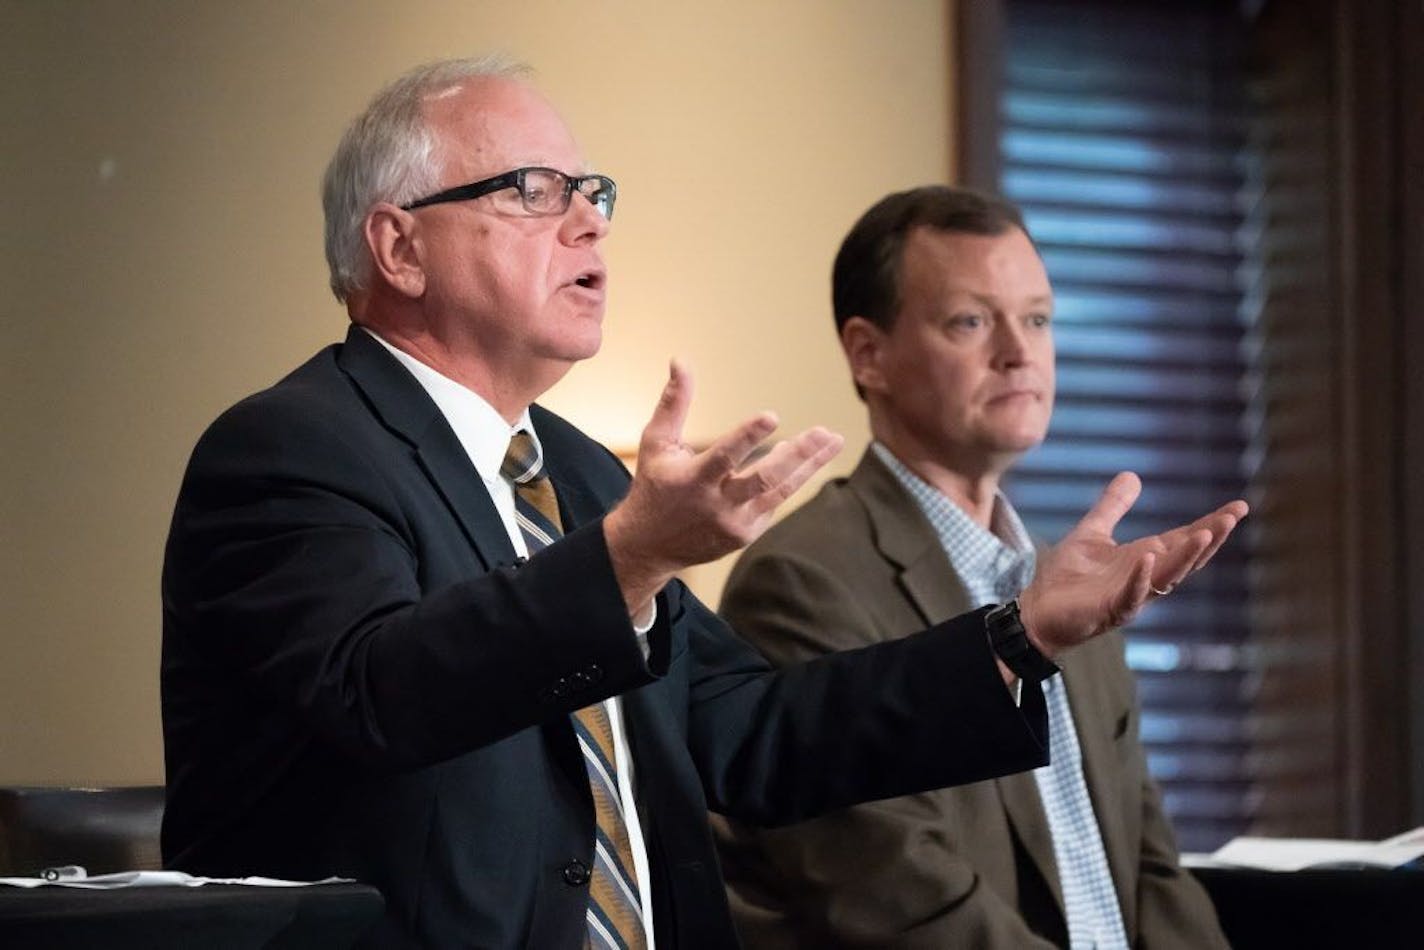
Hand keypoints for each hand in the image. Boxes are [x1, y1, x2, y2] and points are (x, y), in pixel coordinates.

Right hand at [603, 360, 843, 612]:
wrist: (650, 546)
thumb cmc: (655, 485)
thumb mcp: (656, 443)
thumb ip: (673, 403)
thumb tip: (680, 360)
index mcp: (693, 480)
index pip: (724, 456)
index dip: (748, 436)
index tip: (772, 415)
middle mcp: (717, 505)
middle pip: (765, 479)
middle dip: (798, 455)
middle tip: (824, 432)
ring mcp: (735, 523)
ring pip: (780, 491)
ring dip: (809, 465)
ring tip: (833, 440)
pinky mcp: (746, 534)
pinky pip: (775, 502)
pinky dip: (791, 479)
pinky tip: (804, 459)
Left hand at [1017, 472, 1247, 657]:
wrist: (1037, 611)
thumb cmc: (1068, 577)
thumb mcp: (1092, 532)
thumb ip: (1113, 506)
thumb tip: (1132, 475)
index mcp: (1145, 558)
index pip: (1185, 538)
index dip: (1211, 524)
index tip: (1239, 507)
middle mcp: (1146, 578)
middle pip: (1186, 558)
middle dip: (1210, 539)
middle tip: (1231, 518)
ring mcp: (1131, 596)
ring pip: (1167, 578)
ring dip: (1185, 557)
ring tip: (1204, 535)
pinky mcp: (1110, 610)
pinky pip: (1131, 595)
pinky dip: (1140, 578)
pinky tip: (1148, 558)